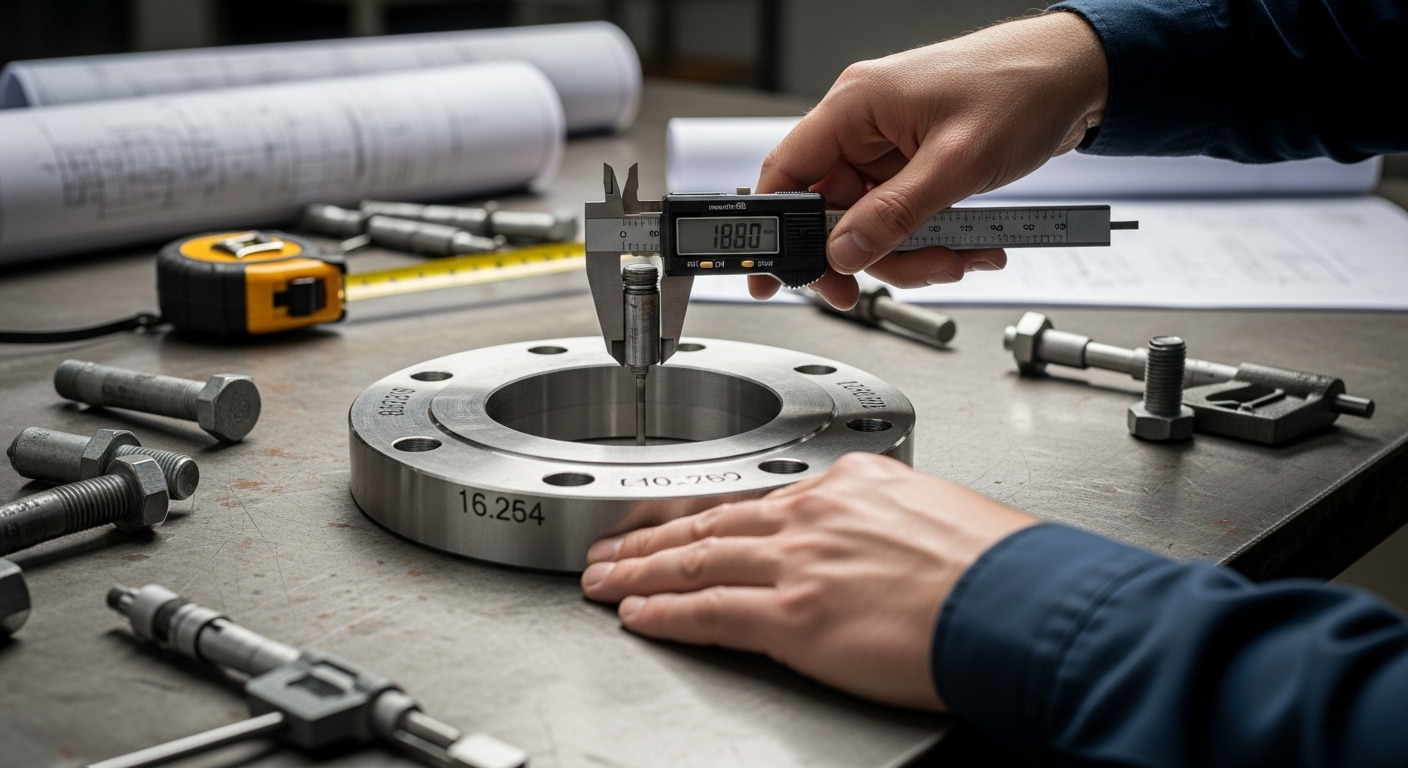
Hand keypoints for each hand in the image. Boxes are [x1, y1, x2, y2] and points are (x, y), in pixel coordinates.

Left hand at [579, 453, 1037, 709]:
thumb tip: (877, 542)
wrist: (1019, 604)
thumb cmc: (999, 567)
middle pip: (709, 522)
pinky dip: (663, 612)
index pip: (758, 499)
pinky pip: (707, 610)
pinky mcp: (793, 616)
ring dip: (638, 571)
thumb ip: (888, 520)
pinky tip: (636, 614)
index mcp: (851, 483)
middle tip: (609, 546)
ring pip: (694, 559)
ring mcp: (798, 563)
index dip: (706, 512)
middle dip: (650, 537)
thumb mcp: (939, 514)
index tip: (680, 521)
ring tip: (602, 579)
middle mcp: (815, 514)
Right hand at [752, 12, 1108, 308]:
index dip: (778, 229)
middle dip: (869, 254)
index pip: (788, 172)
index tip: (778, 275)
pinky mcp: (916, 167)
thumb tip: (845, 252)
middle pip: (833, 213)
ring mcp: (890, 149)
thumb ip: (895, 214)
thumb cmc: (1022, 87)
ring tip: (959, 256)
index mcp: (856, 105)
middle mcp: (864, 126)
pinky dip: (933, 241)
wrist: (1078, 76)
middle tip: (888, 282)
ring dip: (912, 254)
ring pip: (872, 226)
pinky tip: (970, 244)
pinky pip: (904, 219)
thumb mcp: (956, 163)